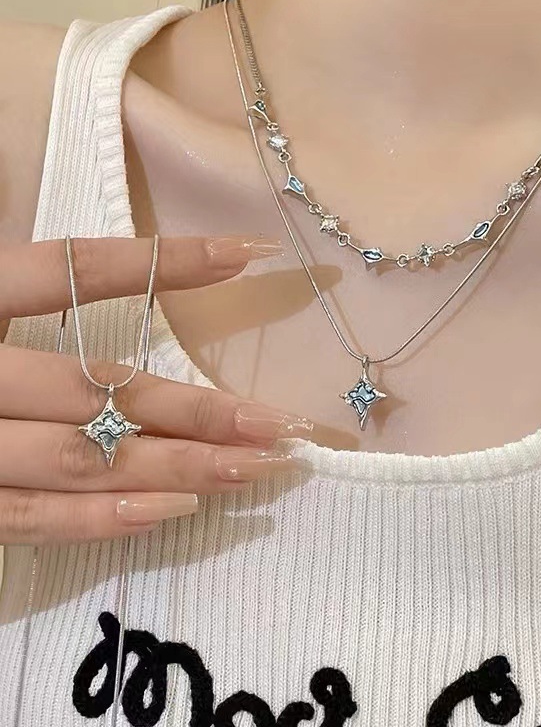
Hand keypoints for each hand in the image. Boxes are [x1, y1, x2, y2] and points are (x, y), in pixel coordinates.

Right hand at [0, 236, 312, 544]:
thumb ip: (22, 287)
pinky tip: (177, 510)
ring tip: (255, 468)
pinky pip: (31, 520)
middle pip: (94, 385)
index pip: (72, 266)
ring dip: (175, 467)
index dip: (163, 260)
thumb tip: (142, 270)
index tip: (248, 253)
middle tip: (280, 423)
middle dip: (195, 407)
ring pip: (77, 459)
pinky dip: (105, 519)